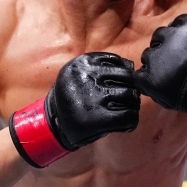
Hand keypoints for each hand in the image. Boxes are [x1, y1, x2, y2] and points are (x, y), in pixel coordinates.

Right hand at [10, 53, 139, 167]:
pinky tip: (124, 124)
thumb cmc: (74, 97)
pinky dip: (131, 122)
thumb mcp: (82, 74)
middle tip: (128, 102)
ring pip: (131, 96)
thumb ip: (105, 67)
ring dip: (133, 106)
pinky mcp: (96, 119)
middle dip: (132, 90)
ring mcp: (91, 98)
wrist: (52, 123)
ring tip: (125, 112)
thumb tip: (131, 65)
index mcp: (82, 62)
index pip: (118, 62)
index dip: (125, 76)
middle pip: (128, 79)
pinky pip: (129, 116)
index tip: (121, 87)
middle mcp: (86, 77)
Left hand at [135, 15, 186, 144]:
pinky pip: (140, 76)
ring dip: (155, 65)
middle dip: (164, 50)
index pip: (175, 26)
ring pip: (148, 56)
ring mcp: (157, 55)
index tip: (185, 51)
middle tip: (175, 65)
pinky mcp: (149, 75)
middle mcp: (170, 35)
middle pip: (159, 39)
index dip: (178, 40)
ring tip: (169, 78)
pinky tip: (158, 87)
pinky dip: (146, 82)